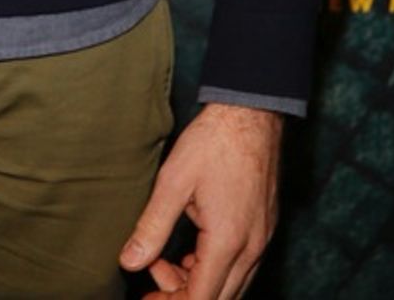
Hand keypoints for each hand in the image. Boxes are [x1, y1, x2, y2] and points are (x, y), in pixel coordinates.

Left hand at [119, 103, 282, 298]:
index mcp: (228, 241)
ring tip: (165, 261)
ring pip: (233, 286)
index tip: (145, 297)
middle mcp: (251, 248)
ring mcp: (261, 239)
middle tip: (151, 281)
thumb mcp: (174, 181)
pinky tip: (191, 252)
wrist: (252, 112)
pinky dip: (215, 269)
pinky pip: (242, 267)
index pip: (201, 299)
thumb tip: (129, 262)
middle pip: (219, 299)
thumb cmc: (213, 141)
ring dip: (198, 284)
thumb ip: (152, 226)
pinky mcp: (264, 228)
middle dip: (183, 296)